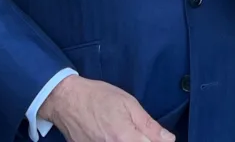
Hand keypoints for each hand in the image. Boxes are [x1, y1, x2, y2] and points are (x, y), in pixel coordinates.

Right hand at [39, 75, 174, 141]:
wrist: (66, 100)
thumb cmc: (97, 97)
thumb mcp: (128, 103)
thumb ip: (149, 125)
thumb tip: (169, 139)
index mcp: (125, 138)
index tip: (160, 139)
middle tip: (139, 133)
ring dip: (130, 141)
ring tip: (123, 132)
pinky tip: (112, 135)